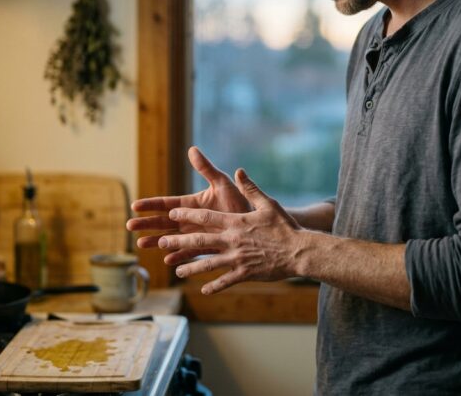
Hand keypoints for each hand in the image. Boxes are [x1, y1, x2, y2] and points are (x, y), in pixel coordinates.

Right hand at [126, 147, 251, 259]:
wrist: (254, 223)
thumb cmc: (239, 201)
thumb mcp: (222, 183)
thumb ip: (206, 169)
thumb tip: (192, 149)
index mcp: (192, 204)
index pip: (167, 204)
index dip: (151, 205)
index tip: (135, 206)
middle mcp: (191, 220)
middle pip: (164, 222)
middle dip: (147, 224)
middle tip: (129, 226)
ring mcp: (197, 235)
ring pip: (172, 239)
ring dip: (156, 241)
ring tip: (140, 245)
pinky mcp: (205, 248)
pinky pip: (189, 253)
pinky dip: (178, 255)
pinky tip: (167, 259)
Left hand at [160, 168, 302, 293]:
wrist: (299, 251)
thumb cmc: (284, 227)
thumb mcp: (268, 204)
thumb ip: (250, 188)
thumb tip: (238, 171)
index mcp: (236, 222)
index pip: (206, 216)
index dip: (187, 214)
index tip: (171, 214)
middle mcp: (233, 240)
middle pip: (200, 240)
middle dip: (178, 241)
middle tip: (161, 242)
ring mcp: (237, 258)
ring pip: (207, 263)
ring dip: (190, 267)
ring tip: (177, 270)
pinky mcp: (245, 273)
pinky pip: (225, 281)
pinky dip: (213, 285)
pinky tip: (203, 290)